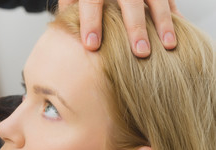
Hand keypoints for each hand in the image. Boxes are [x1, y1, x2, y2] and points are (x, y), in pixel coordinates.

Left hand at [58, 0, 180, 57]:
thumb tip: (66, 38)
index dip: (91, 22)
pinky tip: (176, 31)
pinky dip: (172, 14)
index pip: (92, 1)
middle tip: (140, 52)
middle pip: (129, 2)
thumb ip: (70, 10)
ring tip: (167, 46)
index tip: (91, 45)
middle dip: (135, 27)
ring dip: (163, 22)